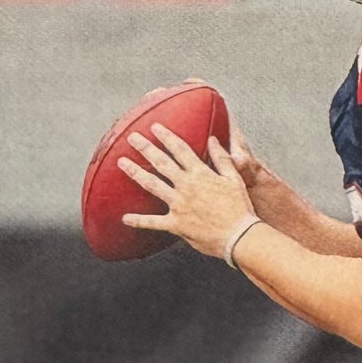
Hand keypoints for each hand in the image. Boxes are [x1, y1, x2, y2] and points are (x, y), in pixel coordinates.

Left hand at [118, 124, 255, 260]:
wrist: (238, 236)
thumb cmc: (239, 208)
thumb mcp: (234, 179)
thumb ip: (222, 158)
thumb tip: (213, 140)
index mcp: (200, 174)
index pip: (180, 149)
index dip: (166, 136)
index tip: (155, 127)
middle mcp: (185, 186)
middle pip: (161, 163)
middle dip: (145, 148)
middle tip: (132, 137)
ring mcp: (178, 205)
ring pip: (152, 185)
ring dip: (135, 173)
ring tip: (122, 163)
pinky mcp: (175, 224)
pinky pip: (153, 222)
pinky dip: (138, 221)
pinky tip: (125, 218)